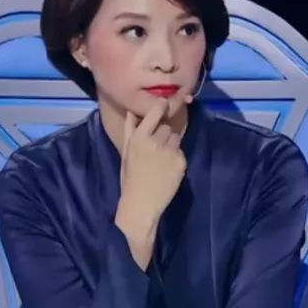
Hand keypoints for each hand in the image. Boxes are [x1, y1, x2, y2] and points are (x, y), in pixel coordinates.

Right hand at [114, 99, 186, 268]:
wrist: (142, 203)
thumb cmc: (130, 177)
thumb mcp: (126, 151)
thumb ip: (130, 130)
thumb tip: (132, 110)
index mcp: (140, 137)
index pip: (155, 111)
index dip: (161, 106)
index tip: (163, 104)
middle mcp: (156, 141)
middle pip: (166, 126)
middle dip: (163, 132)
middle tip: (157, 146)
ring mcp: (170, 151)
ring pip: (175, 138)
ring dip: (170, 144)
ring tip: (161, 158)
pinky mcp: (181, 162)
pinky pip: (180, 152)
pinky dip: (176, 157)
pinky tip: (167, 169)